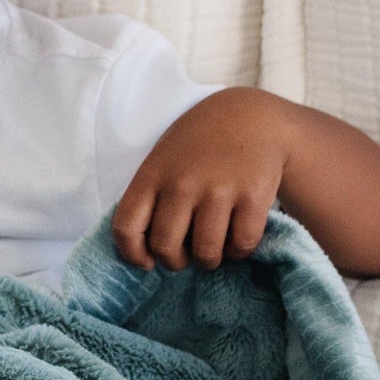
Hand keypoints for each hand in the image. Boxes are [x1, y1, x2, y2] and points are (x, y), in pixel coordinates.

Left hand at [112, 87, 289, 271]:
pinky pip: (241, 245)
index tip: (146, 261)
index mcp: (153, 175)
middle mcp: (182, 183)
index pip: (126, 227)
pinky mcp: (253, 197)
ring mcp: (218, 190)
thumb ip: (151, 197)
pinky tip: (236, 237)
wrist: (251, 117)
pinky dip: (239, 252)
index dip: (132, 253)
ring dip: (208, 260)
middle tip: (186, 255)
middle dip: (175, 262)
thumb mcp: (163, 160)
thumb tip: (146, 251)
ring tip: (212, 248)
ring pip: (206, 253)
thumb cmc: (198, 145)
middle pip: (165, 247)